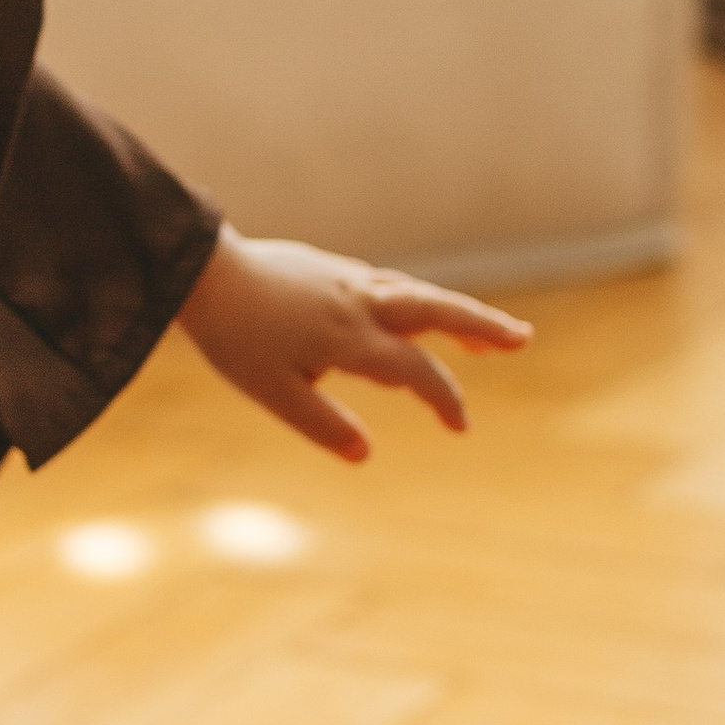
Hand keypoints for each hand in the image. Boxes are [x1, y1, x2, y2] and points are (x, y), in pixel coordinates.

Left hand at [178, 228, 529, 462]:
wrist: (202, 270)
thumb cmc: (233, 335)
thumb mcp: (271, 391)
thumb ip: (321, 423)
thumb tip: (365, 454)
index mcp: (350, 338)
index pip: (416, 372)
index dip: (444, 399)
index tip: (460, 427)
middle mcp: (359, 304)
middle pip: (437, 311)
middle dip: (482, 327)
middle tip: (522, 340)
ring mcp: (347, 282)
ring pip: (416, 294)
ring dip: (456, 313)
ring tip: (486, 336)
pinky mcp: (331, 269)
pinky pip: (390, 284)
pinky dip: (417, 300)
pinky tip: (417, 311)